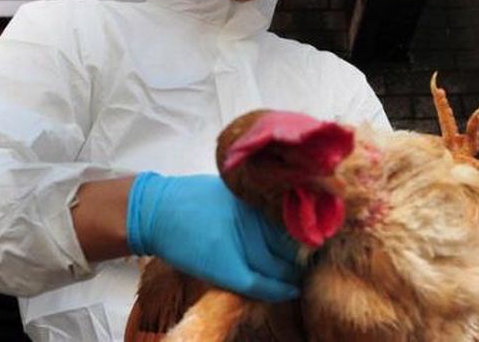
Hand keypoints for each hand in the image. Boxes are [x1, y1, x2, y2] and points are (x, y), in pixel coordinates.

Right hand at [126, 172, 301, 301]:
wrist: (156, 211)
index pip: (296, 219)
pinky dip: (278, 290)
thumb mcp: (231, 189)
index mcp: (253, 197)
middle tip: (312, 260)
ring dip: (292, 274)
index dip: (310, 233)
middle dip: (304, 255)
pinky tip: (289, 290)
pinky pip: (260, 284)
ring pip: (279, 267)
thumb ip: (259, 202)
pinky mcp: (225, 266)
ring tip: (298, 274)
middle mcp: (250, 218)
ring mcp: (238, 243)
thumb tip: (293, 216)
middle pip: (291, 245)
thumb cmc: (192, 198)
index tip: (322, 238)